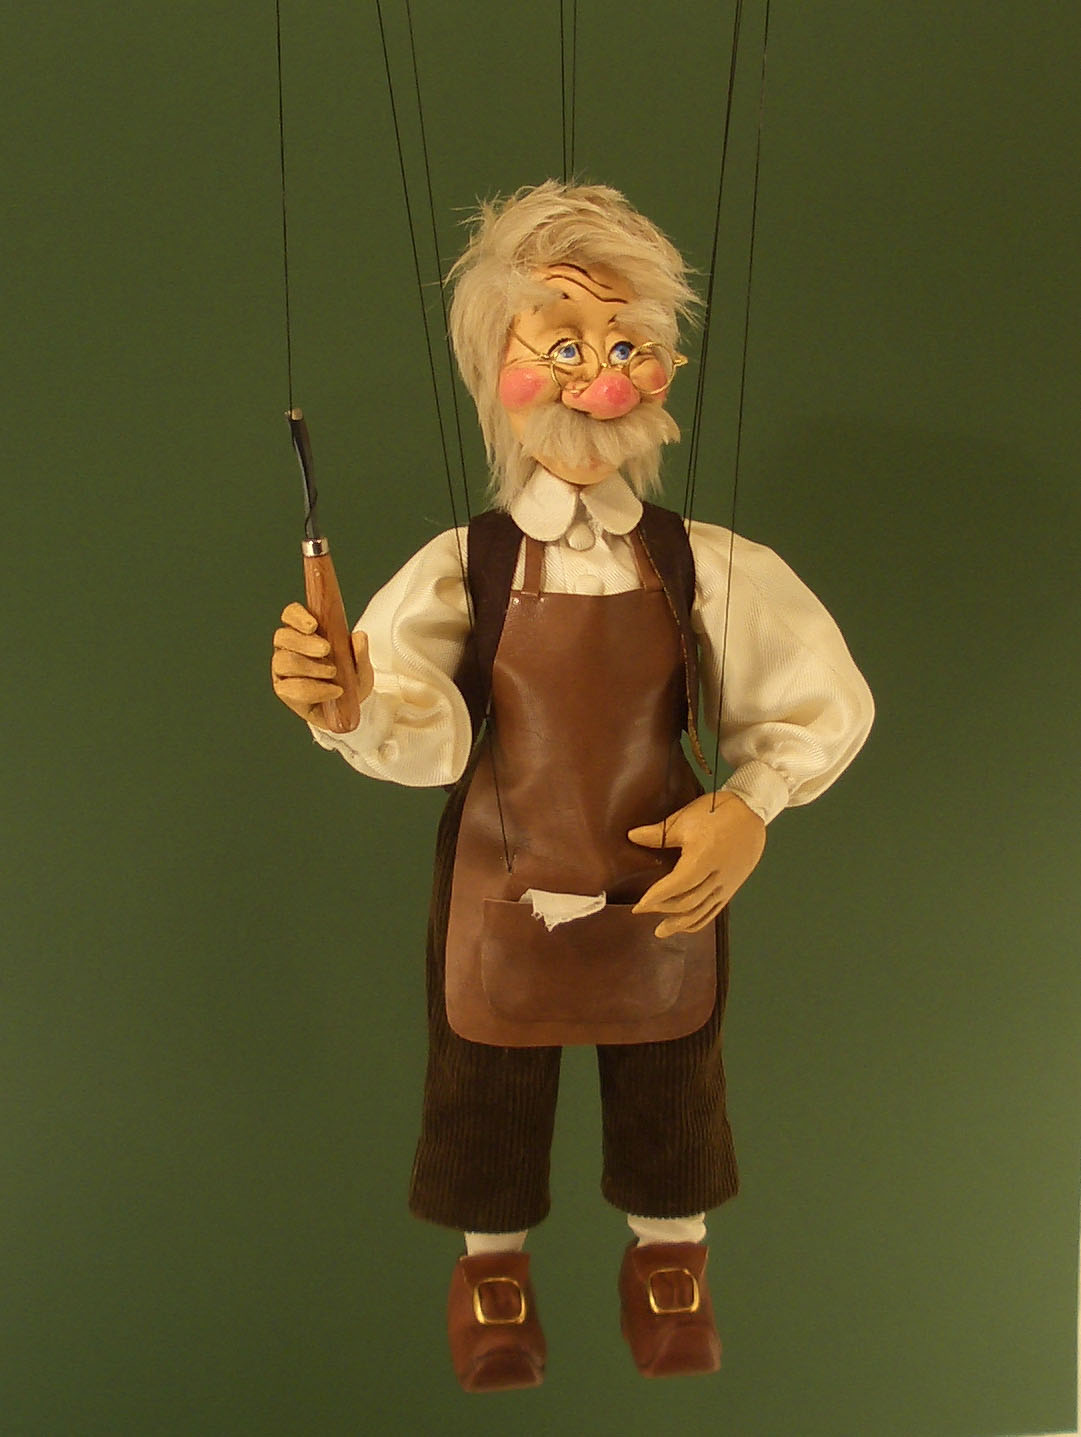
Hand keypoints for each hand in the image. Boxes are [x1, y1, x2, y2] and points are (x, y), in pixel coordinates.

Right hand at [271, 601, 373, 729]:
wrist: (349, 708)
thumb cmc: (350, 679)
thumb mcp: (361, 666)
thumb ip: (360, 652)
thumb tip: (358, 636)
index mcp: (302, 632)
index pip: (290, 615)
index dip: (297, 616)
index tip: (314, 625)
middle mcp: (287, 648)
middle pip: (283, 637)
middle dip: (305, 642)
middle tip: (326, 649)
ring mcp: (282, 670)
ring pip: (283, 661)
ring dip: (309, 666)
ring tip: (332, 672)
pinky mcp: (284, 691)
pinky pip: (290, 688)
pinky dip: (314, 689)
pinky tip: (333, 691)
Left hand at [629, 791, 765, 937]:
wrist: (751, 812)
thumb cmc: (716, 812)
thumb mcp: (684, 820)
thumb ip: (657, 834)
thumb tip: (632, 836)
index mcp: (703, 858)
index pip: (675, 886)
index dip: (655, 898)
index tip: (638, 906)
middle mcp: (716, 876)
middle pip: (687, 902)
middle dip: (662, 909)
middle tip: (642, 910)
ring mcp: (726, 884)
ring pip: (701, 912)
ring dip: (679, 923)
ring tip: (660, 931)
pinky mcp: (731, 887)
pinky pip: (713, 911)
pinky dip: (697, 921)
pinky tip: (684, 926)